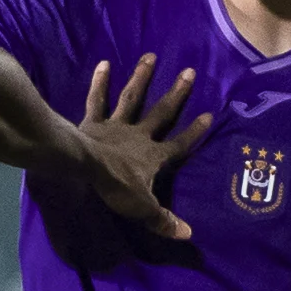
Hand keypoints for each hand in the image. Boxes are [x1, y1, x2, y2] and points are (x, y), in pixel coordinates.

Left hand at [78, 53, 212, 240]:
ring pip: (131, 97)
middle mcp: (138, 135)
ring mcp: (115, 126)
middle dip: (176, 93)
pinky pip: (97, 100)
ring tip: (151, 56)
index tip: (210, 115)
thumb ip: (163, 220)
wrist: (81, 166)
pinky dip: (100, 82)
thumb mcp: (142, 208)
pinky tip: (104, 63)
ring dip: (142, 77)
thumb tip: (188, 234)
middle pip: (161, 112)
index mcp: (153, 156)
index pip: (180, 145)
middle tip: (189, 71)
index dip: (195, 133)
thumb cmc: (114, 186)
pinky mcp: (92, 122)